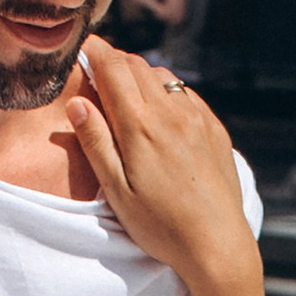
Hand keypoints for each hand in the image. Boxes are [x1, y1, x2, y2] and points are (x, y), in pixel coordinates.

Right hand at [66, 37, 258, 295]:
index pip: (113, 67)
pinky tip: (160, 112)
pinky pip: (186, 95)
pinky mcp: (214, 129)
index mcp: (140, 126)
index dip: (94, 52)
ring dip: (141, 76)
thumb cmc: (161, 227)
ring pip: (162, 76)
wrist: (218, 245)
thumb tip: (77, 104)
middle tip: (98, 69)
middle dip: (114, 61)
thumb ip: (96, 144)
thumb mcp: (117, 191)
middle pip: (137, 66)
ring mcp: (197, 118)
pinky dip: (167, 92)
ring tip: (127, 92)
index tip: (82, 49)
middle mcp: (171, 113)